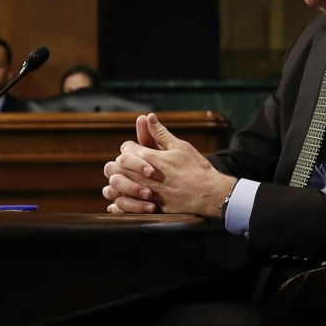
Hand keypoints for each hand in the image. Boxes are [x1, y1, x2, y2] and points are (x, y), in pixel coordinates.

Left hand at [102, 113, 233, 216]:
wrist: (209, 194)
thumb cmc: (196, 168)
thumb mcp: (180, 146)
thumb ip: (160, 133)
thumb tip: (149, 117)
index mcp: (150, 158)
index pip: (125, 149)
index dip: (128, 148)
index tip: (134, 151)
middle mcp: (143, 175)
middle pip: (116, 167)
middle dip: (118, 165)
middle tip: (124, 166)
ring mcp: (145, 193)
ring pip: (117, 186)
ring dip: (117, 182)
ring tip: (122, 182)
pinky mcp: (148, 207)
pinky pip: (125, 206)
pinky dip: (121, 202)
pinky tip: (124, 199)